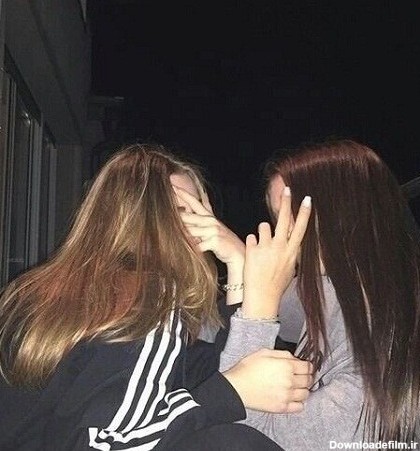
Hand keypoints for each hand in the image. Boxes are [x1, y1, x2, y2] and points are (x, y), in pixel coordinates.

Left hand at [174, 186, 244, 266]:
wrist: (238, 253)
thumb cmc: (222, 242)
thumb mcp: (212, 228)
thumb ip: (201, 220)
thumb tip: (185, 214)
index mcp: (209, 217)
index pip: (195, 201)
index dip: (184, 193)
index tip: (173, 186)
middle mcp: (211, 221)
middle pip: (189, 216)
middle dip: (176, 214)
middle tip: (163, 207)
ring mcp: (213, 230)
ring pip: (191, 231)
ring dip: (181, 234)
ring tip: (168, 233)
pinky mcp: (214, 241)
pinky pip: (198, 245)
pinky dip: (192, 248)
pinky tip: (186, 250)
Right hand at [223, 348, 312, 412]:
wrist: (237, 387)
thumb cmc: (247, 369)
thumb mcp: (264, 352)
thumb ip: (282, 353)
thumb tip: (293, 357)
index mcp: (286, 366)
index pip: (308, 367)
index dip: (308, 365)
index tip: (306, 366)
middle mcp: (289, 381)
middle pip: (309, 380)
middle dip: (307, 376)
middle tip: (302, 375)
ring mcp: (287, 396)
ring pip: (306, 393)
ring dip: (304, 389)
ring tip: (297, 386)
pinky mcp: (282, 407)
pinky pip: (299, 407)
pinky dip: (299, 402)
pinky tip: (293, 397)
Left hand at [243, 187, 310, 318]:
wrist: (262, 297)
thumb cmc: (276, 285)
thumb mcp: (290, 268)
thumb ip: (289, 252)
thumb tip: (291, 242)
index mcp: (292, 252)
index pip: (301, 228)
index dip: (304, 213)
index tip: (307, 199)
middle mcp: (281, 247)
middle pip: (284, 219)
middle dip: (286, 202)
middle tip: (287, 190)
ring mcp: (266, 247)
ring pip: (263, 226)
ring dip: (262, 233)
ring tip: (261, 247)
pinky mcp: (252, 249)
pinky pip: (251, 237)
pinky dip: (251, 244)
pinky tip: (252, 256)